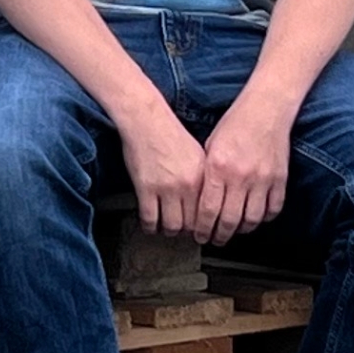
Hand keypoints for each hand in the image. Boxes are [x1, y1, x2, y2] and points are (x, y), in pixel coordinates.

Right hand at [116, 113, 208, 238]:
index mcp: (203, 175)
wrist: (145, 120)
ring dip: (168, 231)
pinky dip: (150, 226)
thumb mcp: (196, 154)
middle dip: (187, 232)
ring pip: (172, 226)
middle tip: (182, 231)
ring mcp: (167, 188)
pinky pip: (150, 220)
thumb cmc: (169, 133)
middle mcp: (188, 184)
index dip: (203, 225)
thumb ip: (203, 178)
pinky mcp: (146, 189)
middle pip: (192, 224)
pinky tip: (150, 223)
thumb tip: (206, 202)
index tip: (199, 230)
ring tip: (165, 227)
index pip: (208, 213)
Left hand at [194, 97, 294, 242]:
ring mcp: (262, 179)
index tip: (200, 236)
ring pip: (252, 220)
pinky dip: (264, 218)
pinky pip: (273, 209)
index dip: (202, 229)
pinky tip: (255, 218)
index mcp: (218, 167)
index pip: (207, 210)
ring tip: (234, 231)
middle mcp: (240, 176)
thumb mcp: (210, 147)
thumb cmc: (235, 125)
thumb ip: (207, 175)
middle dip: (220, 236)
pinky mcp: (280, 179)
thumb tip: (200, 203)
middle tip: (215, 239)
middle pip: (229, 220)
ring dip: (241, 230)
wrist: (266, 109)